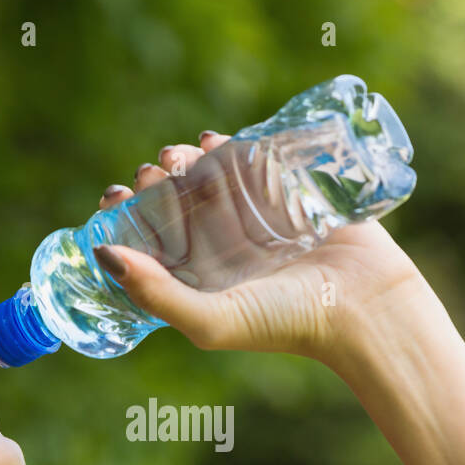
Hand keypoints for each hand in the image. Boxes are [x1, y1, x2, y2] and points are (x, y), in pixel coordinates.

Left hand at [92, 131, 434, 366]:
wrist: (361, 305)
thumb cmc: (284, 322)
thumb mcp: (210, 319)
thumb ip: (155, 294)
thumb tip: (102, 254)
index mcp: (199, 280)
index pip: (150, 242)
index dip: (127, 217)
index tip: (114, 198)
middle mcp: (222, 249)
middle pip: (174, 203)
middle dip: (154, 181)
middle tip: (151, 173)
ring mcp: (253, 218)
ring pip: (205, 178)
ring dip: (183, 161)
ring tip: (179, 156)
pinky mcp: (285, 194)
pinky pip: (247, 160)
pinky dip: (223, 146)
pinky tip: (209, 142)